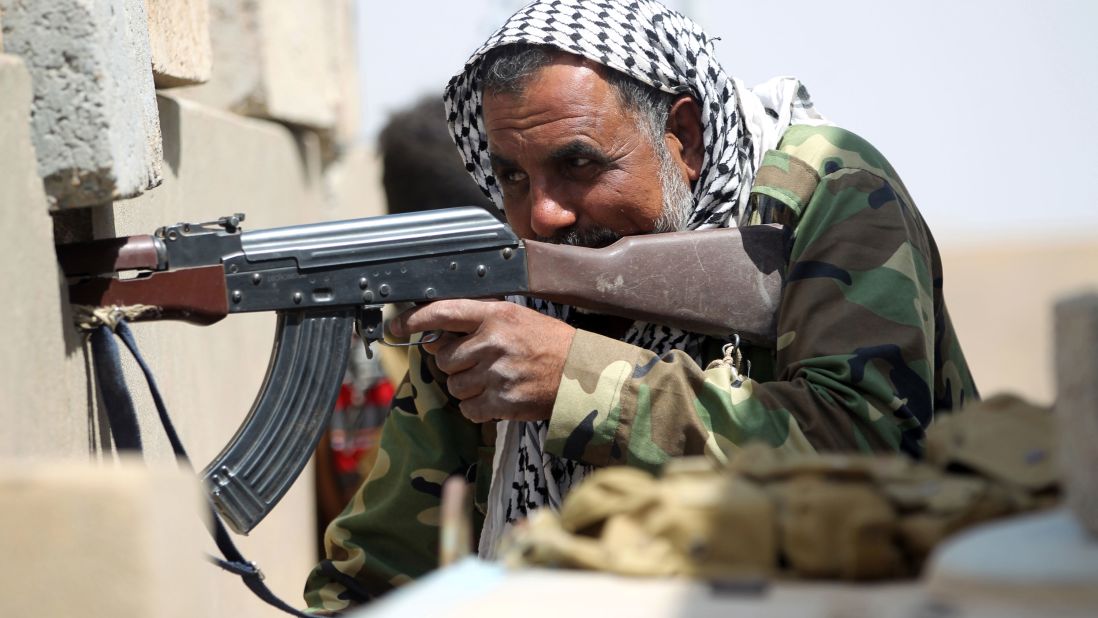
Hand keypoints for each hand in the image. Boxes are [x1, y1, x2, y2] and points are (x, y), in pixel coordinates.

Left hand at [389, 299, 575, 422]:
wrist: (583, 375)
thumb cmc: (550, 344)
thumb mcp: (517, 318)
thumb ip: (478, 322)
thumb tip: (433, 335)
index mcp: (496, 315)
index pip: (442, 312)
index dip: (413, 319)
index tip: (396, 326)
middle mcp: (493, 342)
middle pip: (443, 358)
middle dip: (455, 363)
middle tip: (479, 362)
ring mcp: (497, 374)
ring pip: (454, 386)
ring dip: (467, 387)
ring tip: (494, 380)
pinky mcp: (502, 402)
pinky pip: (468, 409)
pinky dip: (477, 408)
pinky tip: (497, 398)